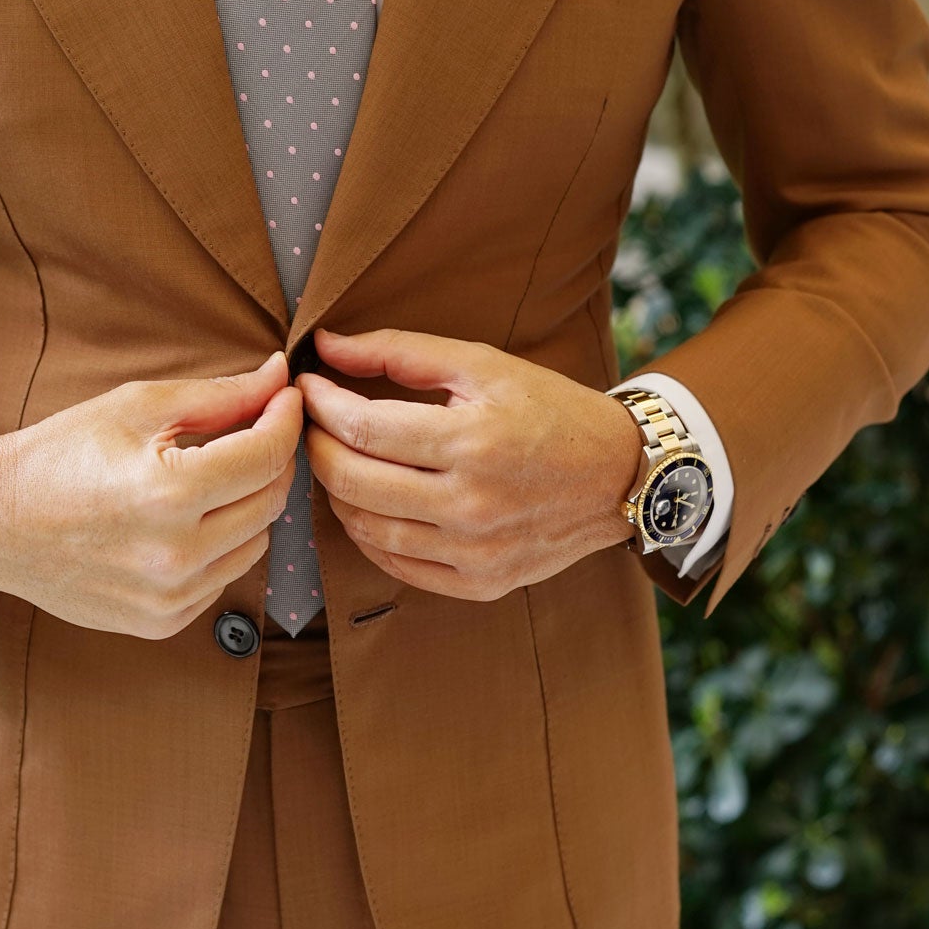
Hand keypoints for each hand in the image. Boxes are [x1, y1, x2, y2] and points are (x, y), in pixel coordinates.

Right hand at [0, 352, 301, 638]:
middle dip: (272, 458)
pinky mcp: (161, 622)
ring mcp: (169, 598)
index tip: (285, 397)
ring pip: (255, 543)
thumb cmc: (60, 455)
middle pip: (269, 501)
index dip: (285, 418)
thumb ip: (218, 396)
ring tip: (214, 476)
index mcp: (168, 493)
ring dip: (248, 504)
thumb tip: (277, 377)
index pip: (266, 455)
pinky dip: (220, 545)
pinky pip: (222, 579)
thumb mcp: (135, 408)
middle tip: (257, 429)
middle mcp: (174, 555)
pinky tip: (187, 521)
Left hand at [298, 326, 644, 600]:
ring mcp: (475, 551)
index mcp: (473, 441)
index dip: (320, 407)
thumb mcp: (483, 364)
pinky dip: (368, 534)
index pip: (362, 429)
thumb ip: (399, 351)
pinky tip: (369, 503)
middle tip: (313, 425)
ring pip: (365, 529)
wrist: (621, 475)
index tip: (307, 389)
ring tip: (340, 459)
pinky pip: (395, 566)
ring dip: (336, 492)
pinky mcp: (480, 582)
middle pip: (352, 482)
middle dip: (317, 448)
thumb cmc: (550, 410)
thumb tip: (326, 345)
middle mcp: (471, 503)